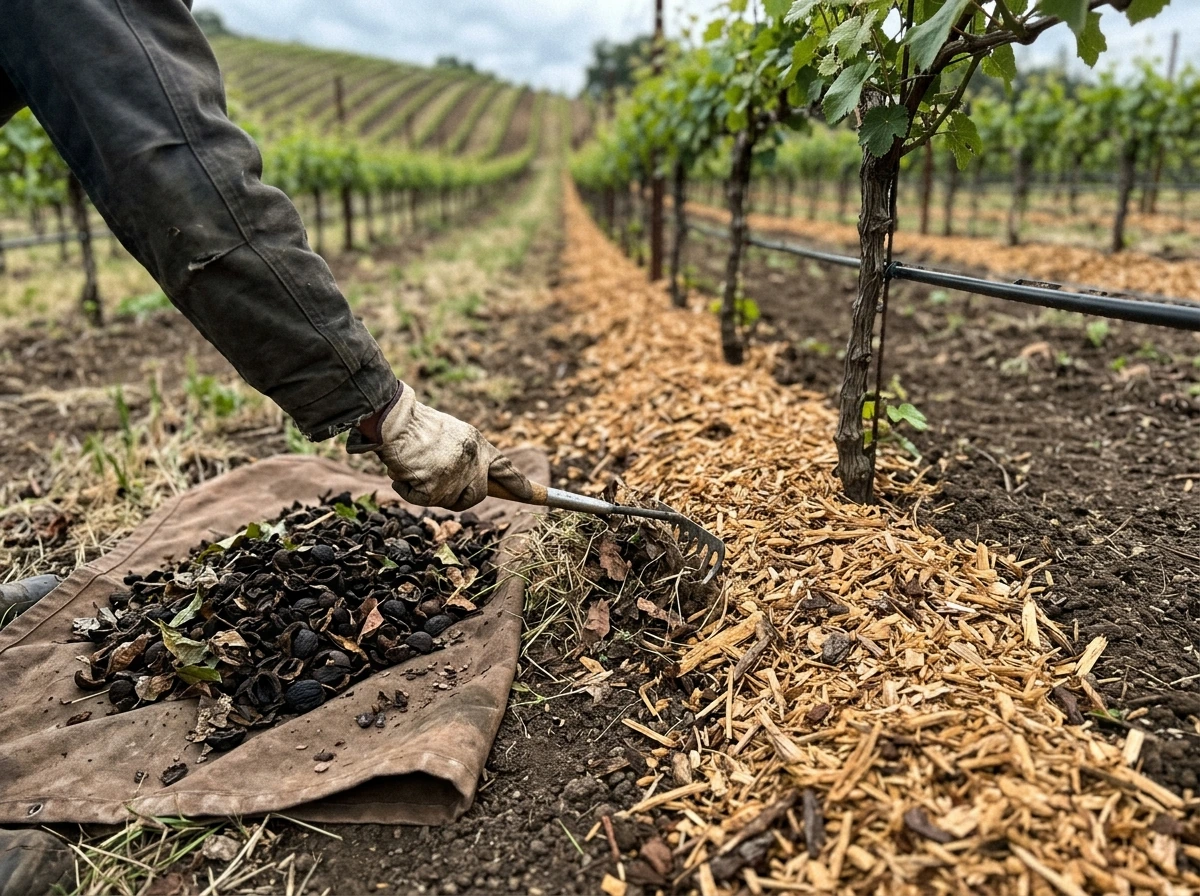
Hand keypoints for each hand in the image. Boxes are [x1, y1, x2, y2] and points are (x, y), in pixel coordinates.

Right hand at [349, 385, 531, 510]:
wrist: (393, 419)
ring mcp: (455, 475)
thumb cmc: (414, 424)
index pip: (504, 468)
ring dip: (428, 490)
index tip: (533, 495)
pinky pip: (420, 499)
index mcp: (477, 444)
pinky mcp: (435, 487)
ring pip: (448, 501)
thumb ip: (464, 455)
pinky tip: (402, 471)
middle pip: (475, 495)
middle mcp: (472, 460)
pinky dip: (406, 489)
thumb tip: (472, 480)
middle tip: (433, 480)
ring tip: (415, 466)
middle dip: (456, 495)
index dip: (520, 485)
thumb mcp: (451, 433)